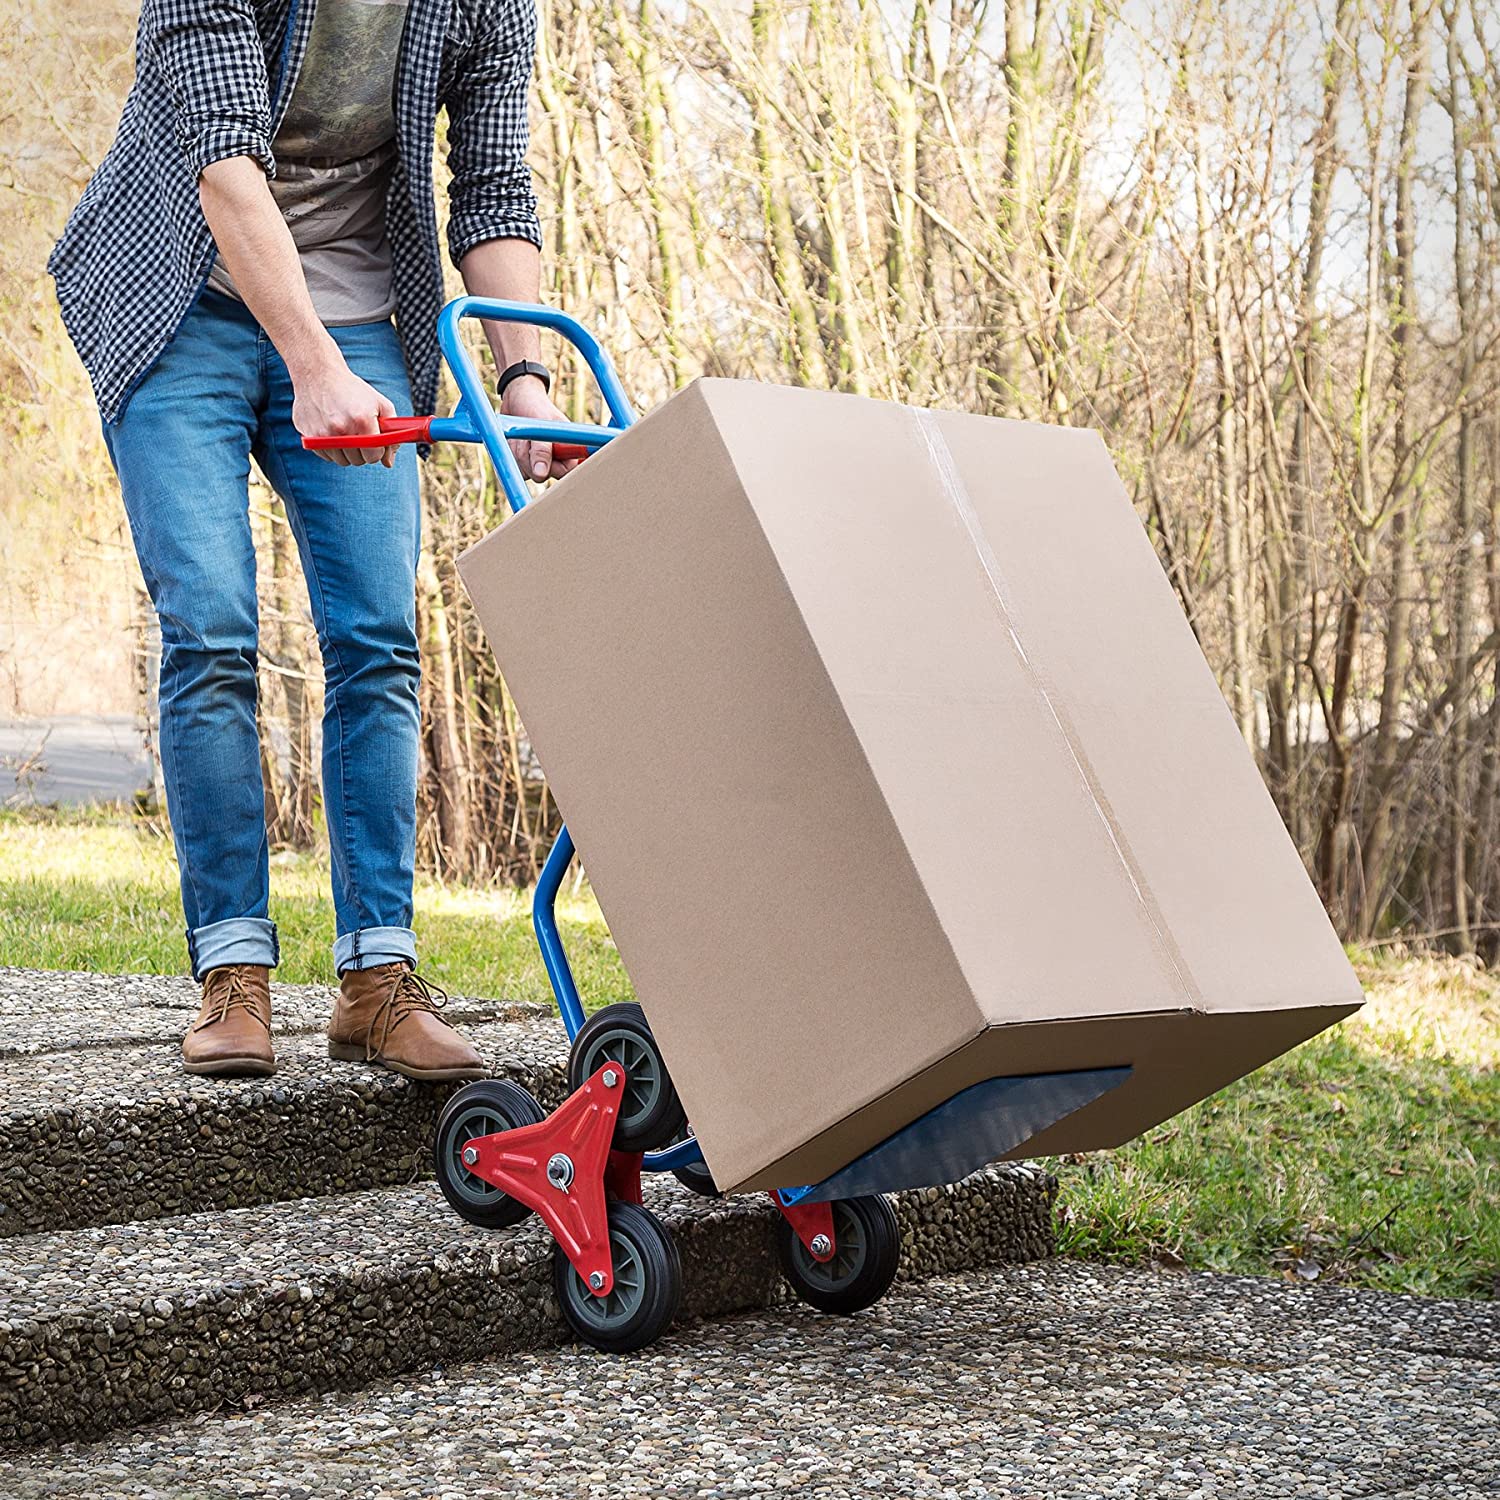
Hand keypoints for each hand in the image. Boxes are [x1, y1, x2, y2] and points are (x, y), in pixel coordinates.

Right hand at [292, 350, 397, 467]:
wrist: (319, 374)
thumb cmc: (353, 390)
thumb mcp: (380, 404)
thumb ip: (391, 434)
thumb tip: (388, 463)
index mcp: (362, 421)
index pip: (374, 456)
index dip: (377, 450)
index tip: (374, 440)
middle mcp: (341, 429)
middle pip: (359, 461)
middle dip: (363, 451)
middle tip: (359, 433)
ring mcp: (322, 434)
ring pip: (342, 461)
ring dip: (347, 451)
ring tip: (346, 430)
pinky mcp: (308, 436)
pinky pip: (326, 456)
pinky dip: (332, 448)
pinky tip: (332, 430)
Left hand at [501, 377, 583, 482]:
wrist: (517, 398)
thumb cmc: (535, 407)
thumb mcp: (540, 426)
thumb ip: (542, 451)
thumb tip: (541, 474)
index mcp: (569, 451)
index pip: (567, 473)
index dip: (552, 466)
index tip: (540, 450)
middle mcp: (556, 460)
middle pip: (542, 476)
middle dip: (529, 457)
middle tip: (528, 438)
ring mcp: (539, 464)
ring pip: (525, 473)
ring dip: (518, 453)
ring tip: (521, 436)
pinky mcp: (523, 465)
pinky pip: (513, 471)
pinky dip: (509, 455)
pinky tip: (513, 441)